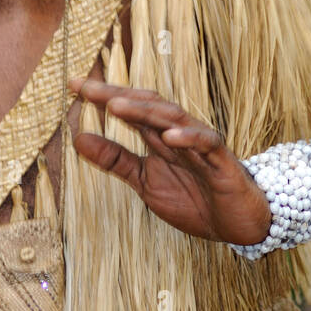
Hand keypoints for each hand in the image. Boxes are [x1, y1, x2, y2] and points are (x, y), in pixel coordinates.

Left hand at [69, 79, 271, 245]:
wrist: (238, 226)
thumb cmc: (194, 199)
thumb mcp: (145, 182)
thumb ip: (115, 160)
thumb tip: (78, 138)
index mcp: (160, 136)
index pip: (130, 107)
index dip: (103, 95)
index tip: (73, 84)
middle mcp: (179, 133)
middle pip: (148, 105)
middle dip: (117, 95)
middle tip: (86, 87)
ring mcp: (201, 145)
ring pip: (173, 118)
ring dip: (145, 111)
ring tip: (116, 105)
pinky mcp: (222, 162)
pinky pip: (206, 143)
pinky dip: (188, 138)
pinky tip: (168, 136)